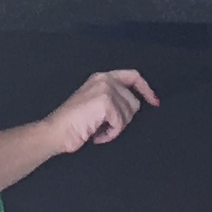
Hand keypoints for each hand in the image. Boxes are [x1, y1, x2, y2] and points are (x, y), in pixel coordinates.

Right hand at [36, 65, 159, 154]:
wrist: (56, 131)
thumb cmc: (72, 123)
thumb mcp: (94, 103)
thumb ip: (113, 97)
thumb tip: (136, 104)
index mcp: (101, 77)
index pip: (133, 76)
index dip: (146, 89)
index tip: (155, 102)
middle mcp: (104, 79)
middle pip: (134, 101)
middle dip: (124, 118)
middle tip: (106, 126)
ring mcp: (105, 90)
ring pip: (129, 113)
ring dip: (116, 127)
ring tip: (98, 130)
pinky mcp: (105, 102)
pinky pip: (120, 123)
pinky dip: (111, 134)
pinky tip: (97, 135)